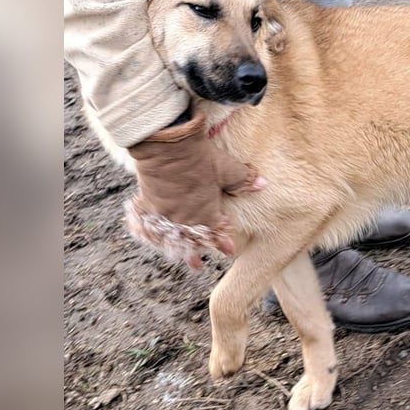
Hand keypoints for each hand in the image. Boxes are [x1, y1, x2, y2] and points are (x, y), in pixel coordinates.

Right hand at [125, 106, 265, 268]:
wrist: (167, 145)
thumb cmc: (200, 158)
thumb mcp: (227, 168)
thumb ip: (243, 180)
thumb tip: (263, 185)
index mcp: (205, 214)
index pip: (217, 233)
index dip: (223, 243)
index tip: (229, 250)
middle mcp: (183, 218)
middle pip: (190, 240)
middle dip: (194, 252)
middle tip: (196, 264)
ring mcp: (163, 212)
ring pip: (169, 235)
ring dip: (172, 246)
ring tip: (173, 254)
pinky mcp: (146, 202)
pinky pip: (146, 223)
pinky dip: (149, 231)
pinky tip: (148, 235)